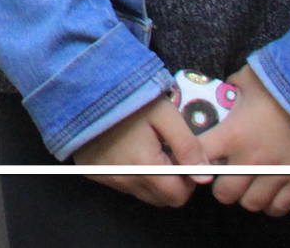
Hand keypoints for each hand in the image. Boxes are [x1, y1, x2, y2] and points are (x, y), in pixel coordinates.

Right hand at [72, 95, 208, 208]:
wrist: (84, 89)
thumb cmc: (129, 99)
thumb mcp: (166, 115)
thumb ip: (188, 146)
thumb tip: (205, 178)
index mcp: (145, 168)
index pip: (178, 196)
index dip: (188, 180)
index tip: (184, 159)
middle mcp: (124, 180)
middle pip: (161, 200)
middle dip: (172, 183)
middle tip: (169, 155)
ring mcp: (106, 179)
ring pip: (142, 194)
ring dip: (152, 180)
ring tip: (148, 149)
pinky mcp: (93, 173)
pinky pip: (123, 184)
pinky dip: (132, 174)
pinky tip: (128, 150)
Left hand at [203, 66, 289, 214]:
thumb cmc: (282, 87)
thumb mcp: (250, 78)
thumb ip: (233, 85)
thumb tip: (225, 87)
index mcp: (233, 135)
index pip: (199, 157)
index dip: (193, 161)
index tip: (198, 160)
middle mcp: (252, 160)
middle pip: (224, 193)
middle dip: (222, 187)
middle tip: (226, 177)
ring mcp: (277, 174)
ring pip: (251, 204)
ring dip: (246, 197)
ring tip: (248, 185)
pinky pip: (278, 208)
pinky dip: (271, 205)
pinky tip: (269, 192)